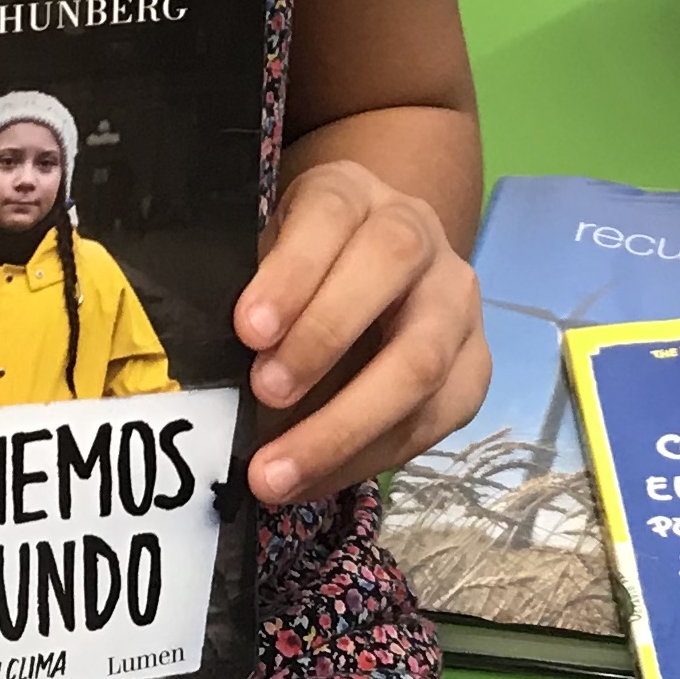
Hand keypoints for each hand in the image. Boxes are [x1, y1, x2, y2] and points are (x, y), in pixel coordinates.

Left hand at [236, 158, 487, 504]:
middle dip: (323, 337)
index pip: (330, 215)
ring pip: (421, 359)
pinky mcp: (475, 366)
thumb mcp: (266, 263)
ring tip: (275, 474)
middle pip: (390, 266)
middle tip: (262, 393)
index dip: (292, 272)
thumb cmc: (299, 275)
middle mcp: (417, 234)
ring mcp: (456, 300)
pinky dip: (366, 459)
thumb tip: (204, 380)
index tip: (247, 330)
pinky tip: (311, 483)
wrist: (381, 277)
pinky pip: (433, 421)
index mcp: (353, 195)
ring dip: (345, 425)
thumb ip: (248, 303)